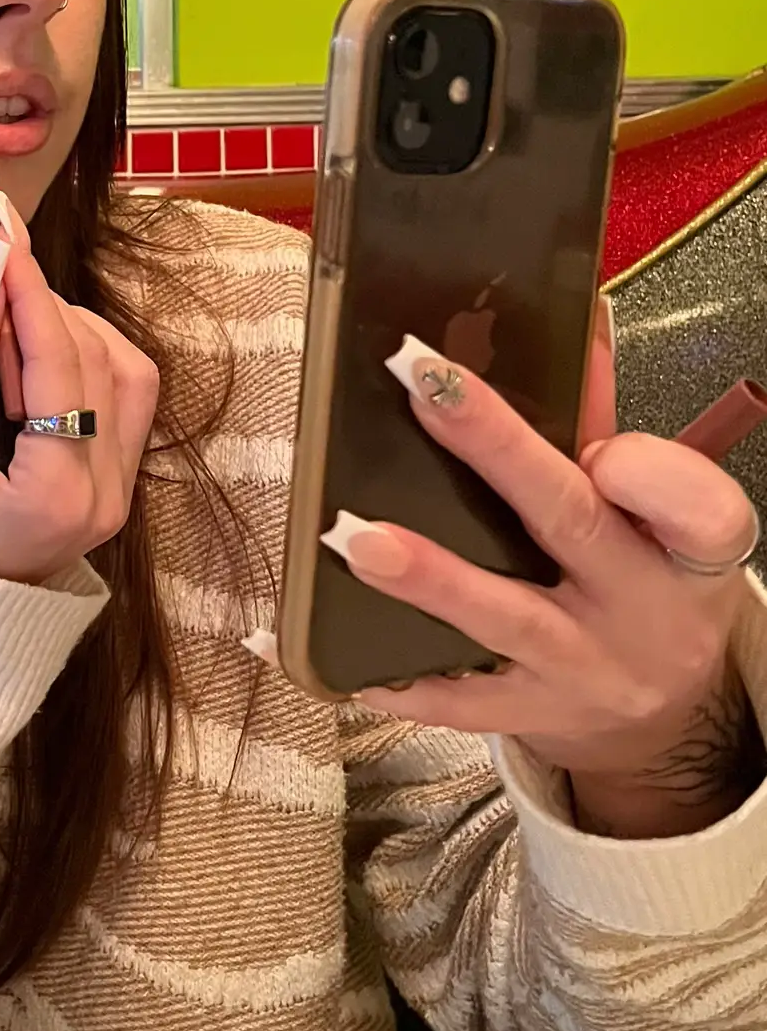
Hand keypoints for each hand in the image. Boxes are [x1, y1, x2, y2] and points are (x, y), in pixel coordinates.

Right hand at [0, 212, 158, 585]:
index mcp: (55, 497)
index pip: (60, 362)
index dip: (30, 289)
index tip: (1, 233)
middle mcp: (106, 498)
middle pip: (99, 359)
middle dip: (42, 308)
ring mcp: (120, 495)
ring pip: (128, 370)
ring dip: (70, 330)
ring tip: (3, 335)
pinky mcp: (119, 485)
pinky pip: (126, 396)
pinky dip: (86, 357)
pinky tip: (34, 358)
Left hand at [330, 312, 763, 836]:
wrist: (658, 716)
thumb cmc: (646, 581)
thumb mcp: (655, 513)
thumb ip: (601, 419)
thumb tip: (579, 313)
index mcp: (690, 552)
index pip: (697, 506)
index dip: (651, 472)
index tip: (601, 444)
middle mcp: (643, 611)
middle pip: (573, 523)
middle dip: (496, 451)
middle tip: (426, 388)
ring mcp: (587, 671)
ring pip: (507, 619)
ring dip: (428, 576)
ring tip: (354, 537)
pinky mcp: (531, 716)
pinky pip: (457, 701)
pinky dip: (394, 678)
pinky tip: (333, 656)